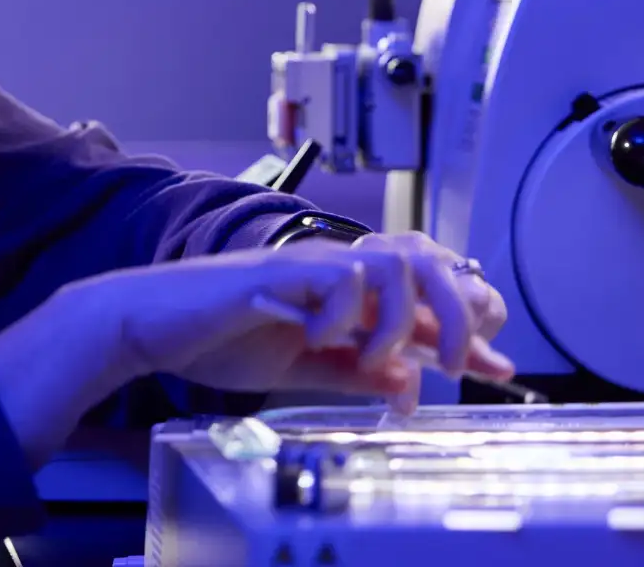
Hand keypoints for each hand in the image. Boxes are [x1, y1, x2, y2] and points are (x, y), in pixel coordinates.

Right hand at [0, 239, 514, 467]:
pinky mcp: (278, 272)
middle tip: (461, 358)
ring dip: (402, 317)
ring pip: (392, 265)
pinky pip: (336, 280)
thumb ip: (352, 371)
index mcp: (346, 292)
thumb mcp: (299, 368)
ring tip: (380, 357)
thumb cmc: (216, 338)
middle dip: (457, 309)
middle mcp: (335, 269)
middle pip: (426, 260)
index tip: (493, 365)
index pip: (426, 292)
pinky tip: (324, 339)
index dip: (468, 324)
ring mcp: (308, 266)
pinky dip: (343, 315)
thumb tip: (406, 383)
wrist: (150, 326)